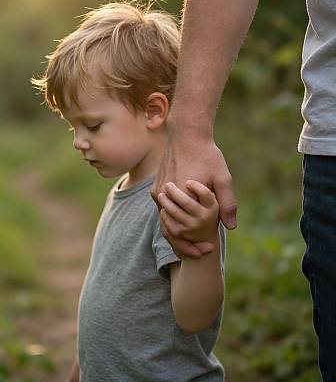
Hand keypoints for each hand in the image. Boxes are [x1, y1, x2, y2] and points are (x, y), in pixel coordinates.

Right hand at [151, 122, 236, 257]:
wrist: (186, 135)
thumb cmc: (207, 155)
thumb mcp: (222, 178)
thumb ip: (227, 203)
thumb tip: (231, 226)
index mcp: (181, 197)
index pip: (182, 231)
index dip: (192, 245)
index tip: (204, 251)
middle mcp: (164, 196)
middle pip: (170, 228)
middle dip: (183, 242)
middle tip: (197, 251)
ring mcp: (157, 192)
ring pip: (164, 218)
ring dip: (176, 229)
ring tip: (190, 240)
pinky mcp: (155, 187)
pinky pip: (162, 208)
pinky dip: (171, 216)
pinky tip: (183, 220)